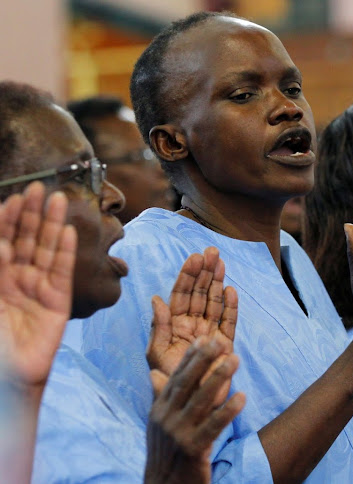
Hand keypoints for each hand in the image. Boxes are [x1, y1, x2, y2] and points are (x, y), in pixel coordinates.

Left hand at [0, 182, 75, 392]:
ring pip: (45, 250)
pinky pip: (61, 272)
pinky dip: (64, 252)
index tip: (13, 198)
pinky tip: (67, 232)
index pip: (2, 242)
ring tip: (57, 199)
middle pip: (25, 240)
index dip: (7, 220)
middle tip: (38, 188)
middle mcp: (15, 281)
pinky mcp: (57, 303)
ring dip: (51, 224)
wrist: (4, 377)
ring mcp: (37, 291)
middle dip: (30, 214)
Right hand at [145, 337, 245, 483]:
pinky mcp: (192, 449)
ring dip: (219, 378)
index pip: (176, 378)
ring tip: (235, 360)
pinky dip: (227, 411)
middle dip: (203, 360)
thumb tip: (155, 374)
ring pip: (201, 400)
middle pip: (187, 383)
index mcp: (160, 410)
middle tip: (220, 341)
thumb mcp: (159, 425)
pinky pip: (213, 426)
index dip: (190, 358)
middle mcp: (166, 418)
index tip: (204, 339)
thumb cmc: (166, 454)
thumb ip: (161, 398)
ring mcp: (178, 434)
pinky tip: (242, 397)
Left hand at [146, 247, 237, 405]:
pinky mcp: (225, 345)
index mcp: (173, 326)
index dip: (187, 276)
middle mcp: (192, 326)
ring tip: (221, 263)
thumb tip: (156, 299)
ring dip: (218, 282)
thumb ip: (158, 327)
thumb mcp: (156, 355)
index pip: (181, 295)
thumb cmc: (169, 382)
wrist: (189, 407)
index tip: (194, 258)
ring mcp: (210, 334)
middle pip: (200, 294)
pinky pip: (228, 322)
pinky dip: (230, 307)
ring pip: (214, 303)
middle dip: (205, 272)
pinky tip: (231, 291)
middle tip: (211, 252)